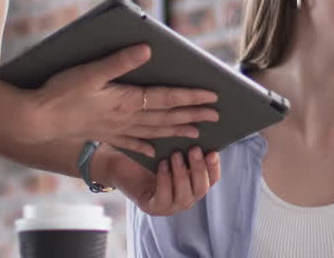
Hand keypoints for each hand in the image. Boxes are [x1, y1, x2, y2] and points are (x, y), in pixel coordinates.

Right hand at [21, 44, 218, 155]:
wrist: (36, 120)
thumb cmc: (61, 92)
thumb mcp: (91, 71)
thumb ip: (120, 61)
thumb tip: (148, 49)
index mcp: (126, 100)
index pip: (167, 98)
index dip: (191, 97)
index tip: (213, 97)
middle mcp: (126, 118)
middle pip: (166, 116)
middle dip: (192, 115)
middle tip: (216, 116)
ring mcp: (115, 129)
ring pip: (153, 131)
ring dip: (176, 130)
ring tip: (196, 133)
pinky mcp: (102, 135)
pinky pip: (130, 143)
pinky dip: (145, 145)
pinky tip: (153, 150)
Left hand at [100, 145, 221, 215]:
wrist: (119, 161)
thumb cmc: (148, 151)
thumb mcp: (170, 146)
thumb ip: (186, 144)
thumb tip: (202, 127)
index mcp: (193, 181)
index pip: (212, 179)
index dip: (214, 167)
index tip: (212, 151)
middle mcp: (185, 196)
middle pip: (201, 189)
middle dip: (199, 169)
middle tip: (194, 149)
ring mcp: (170, 206)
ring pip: (185, 197)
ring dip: (182, 175)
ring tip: (175, 155)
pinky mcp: (153, 207)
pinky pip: (164, 199)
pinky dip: (165, 181)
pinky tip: (162, 165)